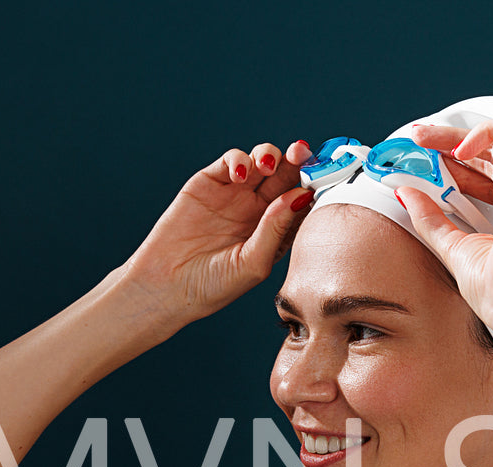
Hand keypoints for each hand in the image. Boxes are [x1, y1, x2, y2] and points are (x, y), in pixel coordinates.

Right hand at [124, 140, 313, 326]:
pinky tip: (239, 174)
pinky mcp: (210, 183)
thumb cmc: (214, 285)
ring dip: (271, 155)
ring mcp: (235, 194)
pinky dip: (240, 159)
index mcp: (277, 231)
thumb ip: (277, 228)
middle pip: (287, 175)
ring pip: (263, 161)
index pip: (303, 201)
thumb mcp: (254, 262)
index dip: (314, 186)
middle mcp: (260, 210)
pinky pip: (232, 160)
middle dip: (298, 161)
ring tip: (268, 164)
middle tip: (302, 154)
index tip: (325, 177)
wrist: (167, 285)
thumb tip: (300, 195)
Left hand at [399, 115, 492, 353]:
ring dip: (459, 135)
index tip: (422, 164)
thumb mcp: (455, 247)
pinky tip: (458, 148)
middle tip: (417, 141)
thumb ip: (433, 220)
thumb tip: (407, 195)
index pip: (485, 181)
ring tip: (425, 140)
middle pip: (490, 156)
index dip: (453, 169)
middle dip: (449, 144)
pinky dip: (485, 130)